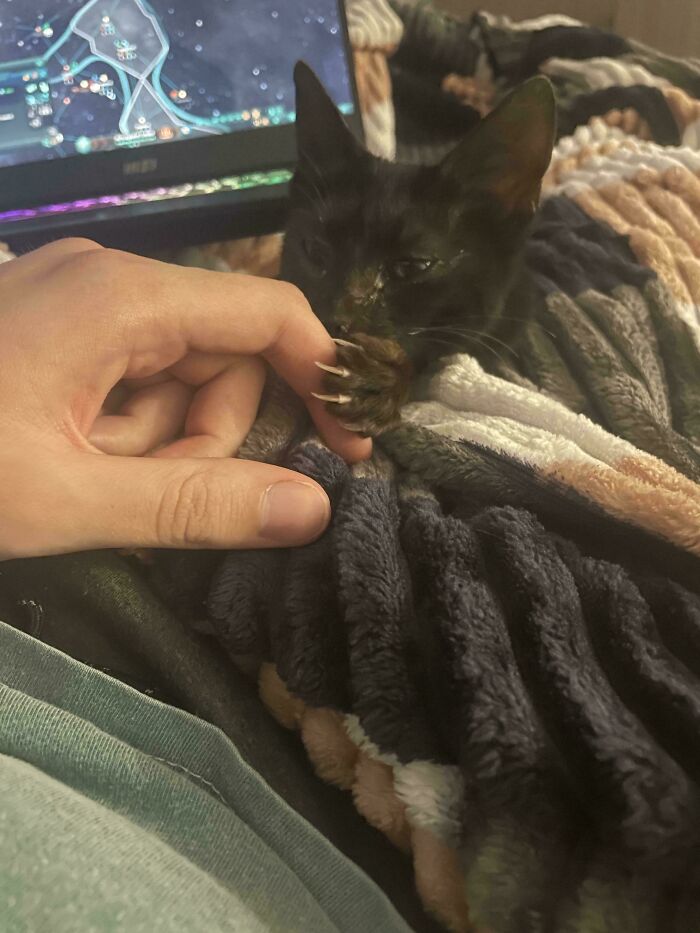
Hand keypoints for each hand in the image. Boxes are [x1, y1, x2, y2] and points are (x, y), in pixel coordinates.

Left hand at [0, 239, 370, 558]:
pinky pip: (134, 378)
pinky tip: (70, 458)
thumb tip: (312, 508)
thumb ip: (192, 506)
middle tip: (140, 493)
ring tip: (87, 478)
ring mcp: (81, 301)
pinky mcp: (60, 327)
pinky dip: (123, 431)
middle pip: (223, 359)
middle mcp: (109, 281)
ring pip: (178, 377)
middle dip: (204, 437)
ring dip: (157, 442)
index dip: (323, 380)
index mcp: (122, 297)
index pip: (270, 314)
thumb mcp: (67, 500)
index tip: (349, 448)